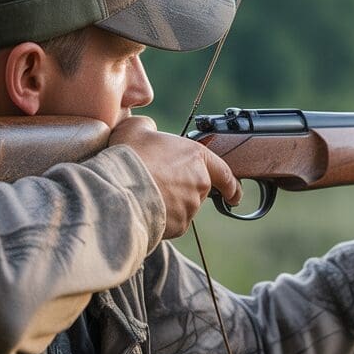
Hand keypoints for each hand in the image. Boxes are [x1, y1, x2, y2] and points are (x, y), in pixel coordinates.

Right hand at [109, 116, 240, 238]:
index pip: (224, 173)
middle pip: (198, 189)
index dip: (231, 186)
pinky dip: (162, 218)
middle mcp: (200, 183)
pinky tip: (144, 208)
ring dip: (170, 203)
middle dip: (183, 189)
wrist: (120, 189)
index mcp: (196, 157)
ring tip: (145, 194)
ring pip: (184, 206)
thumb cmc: (130, 156)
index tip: (233, 194)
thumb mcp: (137, 128)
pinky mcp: (179, 226)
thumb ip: (149, 127)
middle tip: (160, 184)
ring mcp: (191, 206)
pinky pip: (172, 222)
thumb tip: (148, 130)